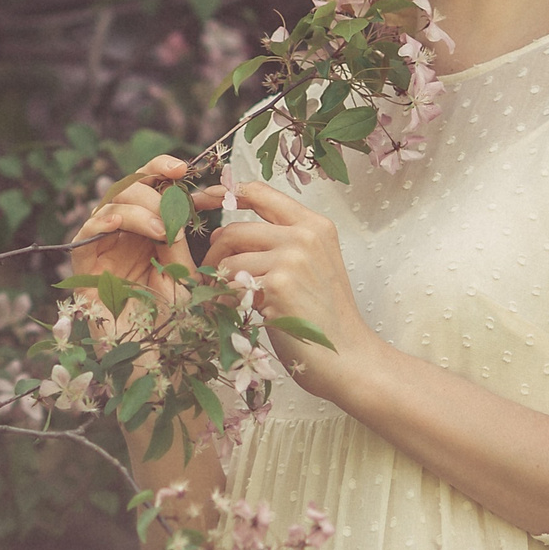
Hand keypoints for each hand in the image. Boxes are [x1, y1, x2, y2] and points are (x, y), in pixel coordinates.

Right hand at [69, 154, 195, 315]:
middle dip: (153, 192)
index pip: (148, 186)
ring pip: (110, 205)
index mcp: (148, 230)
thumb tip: (175, 200)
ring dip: (139, 210)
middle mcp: (123, 235)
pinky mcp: (83, 267)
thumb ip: (175, 238)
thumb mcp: (182, 273)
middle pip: (128, 189)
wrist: (152, 358)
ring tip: (163, 232)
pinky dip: (104, 221)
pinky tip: (120, 223)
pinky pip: (86, 233)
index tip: (181, 169)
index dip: (160, 170)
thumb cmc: (171, 321)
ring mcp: (102, 249)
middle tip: (174, 216)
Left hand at [195, 179, 379, 396]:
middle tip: (212, 276)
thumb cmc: (324, 317)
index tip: (200, 200)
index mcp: (314, 225)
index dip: (223, 193)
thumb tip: (225, 231)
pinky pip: (230, 283)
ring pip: (228, 257)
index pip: (259, 192)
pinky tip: (234, 313)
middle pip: (235, 228)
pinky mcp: (278, 284)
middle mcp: (305, 235)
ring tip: (224, 299)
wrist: (348, 357)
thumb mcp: (312, 266)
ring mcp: (292, 258)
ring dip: (218, 280)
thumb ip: (280, 242)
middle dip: (214, 253)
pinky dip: (224, 300)